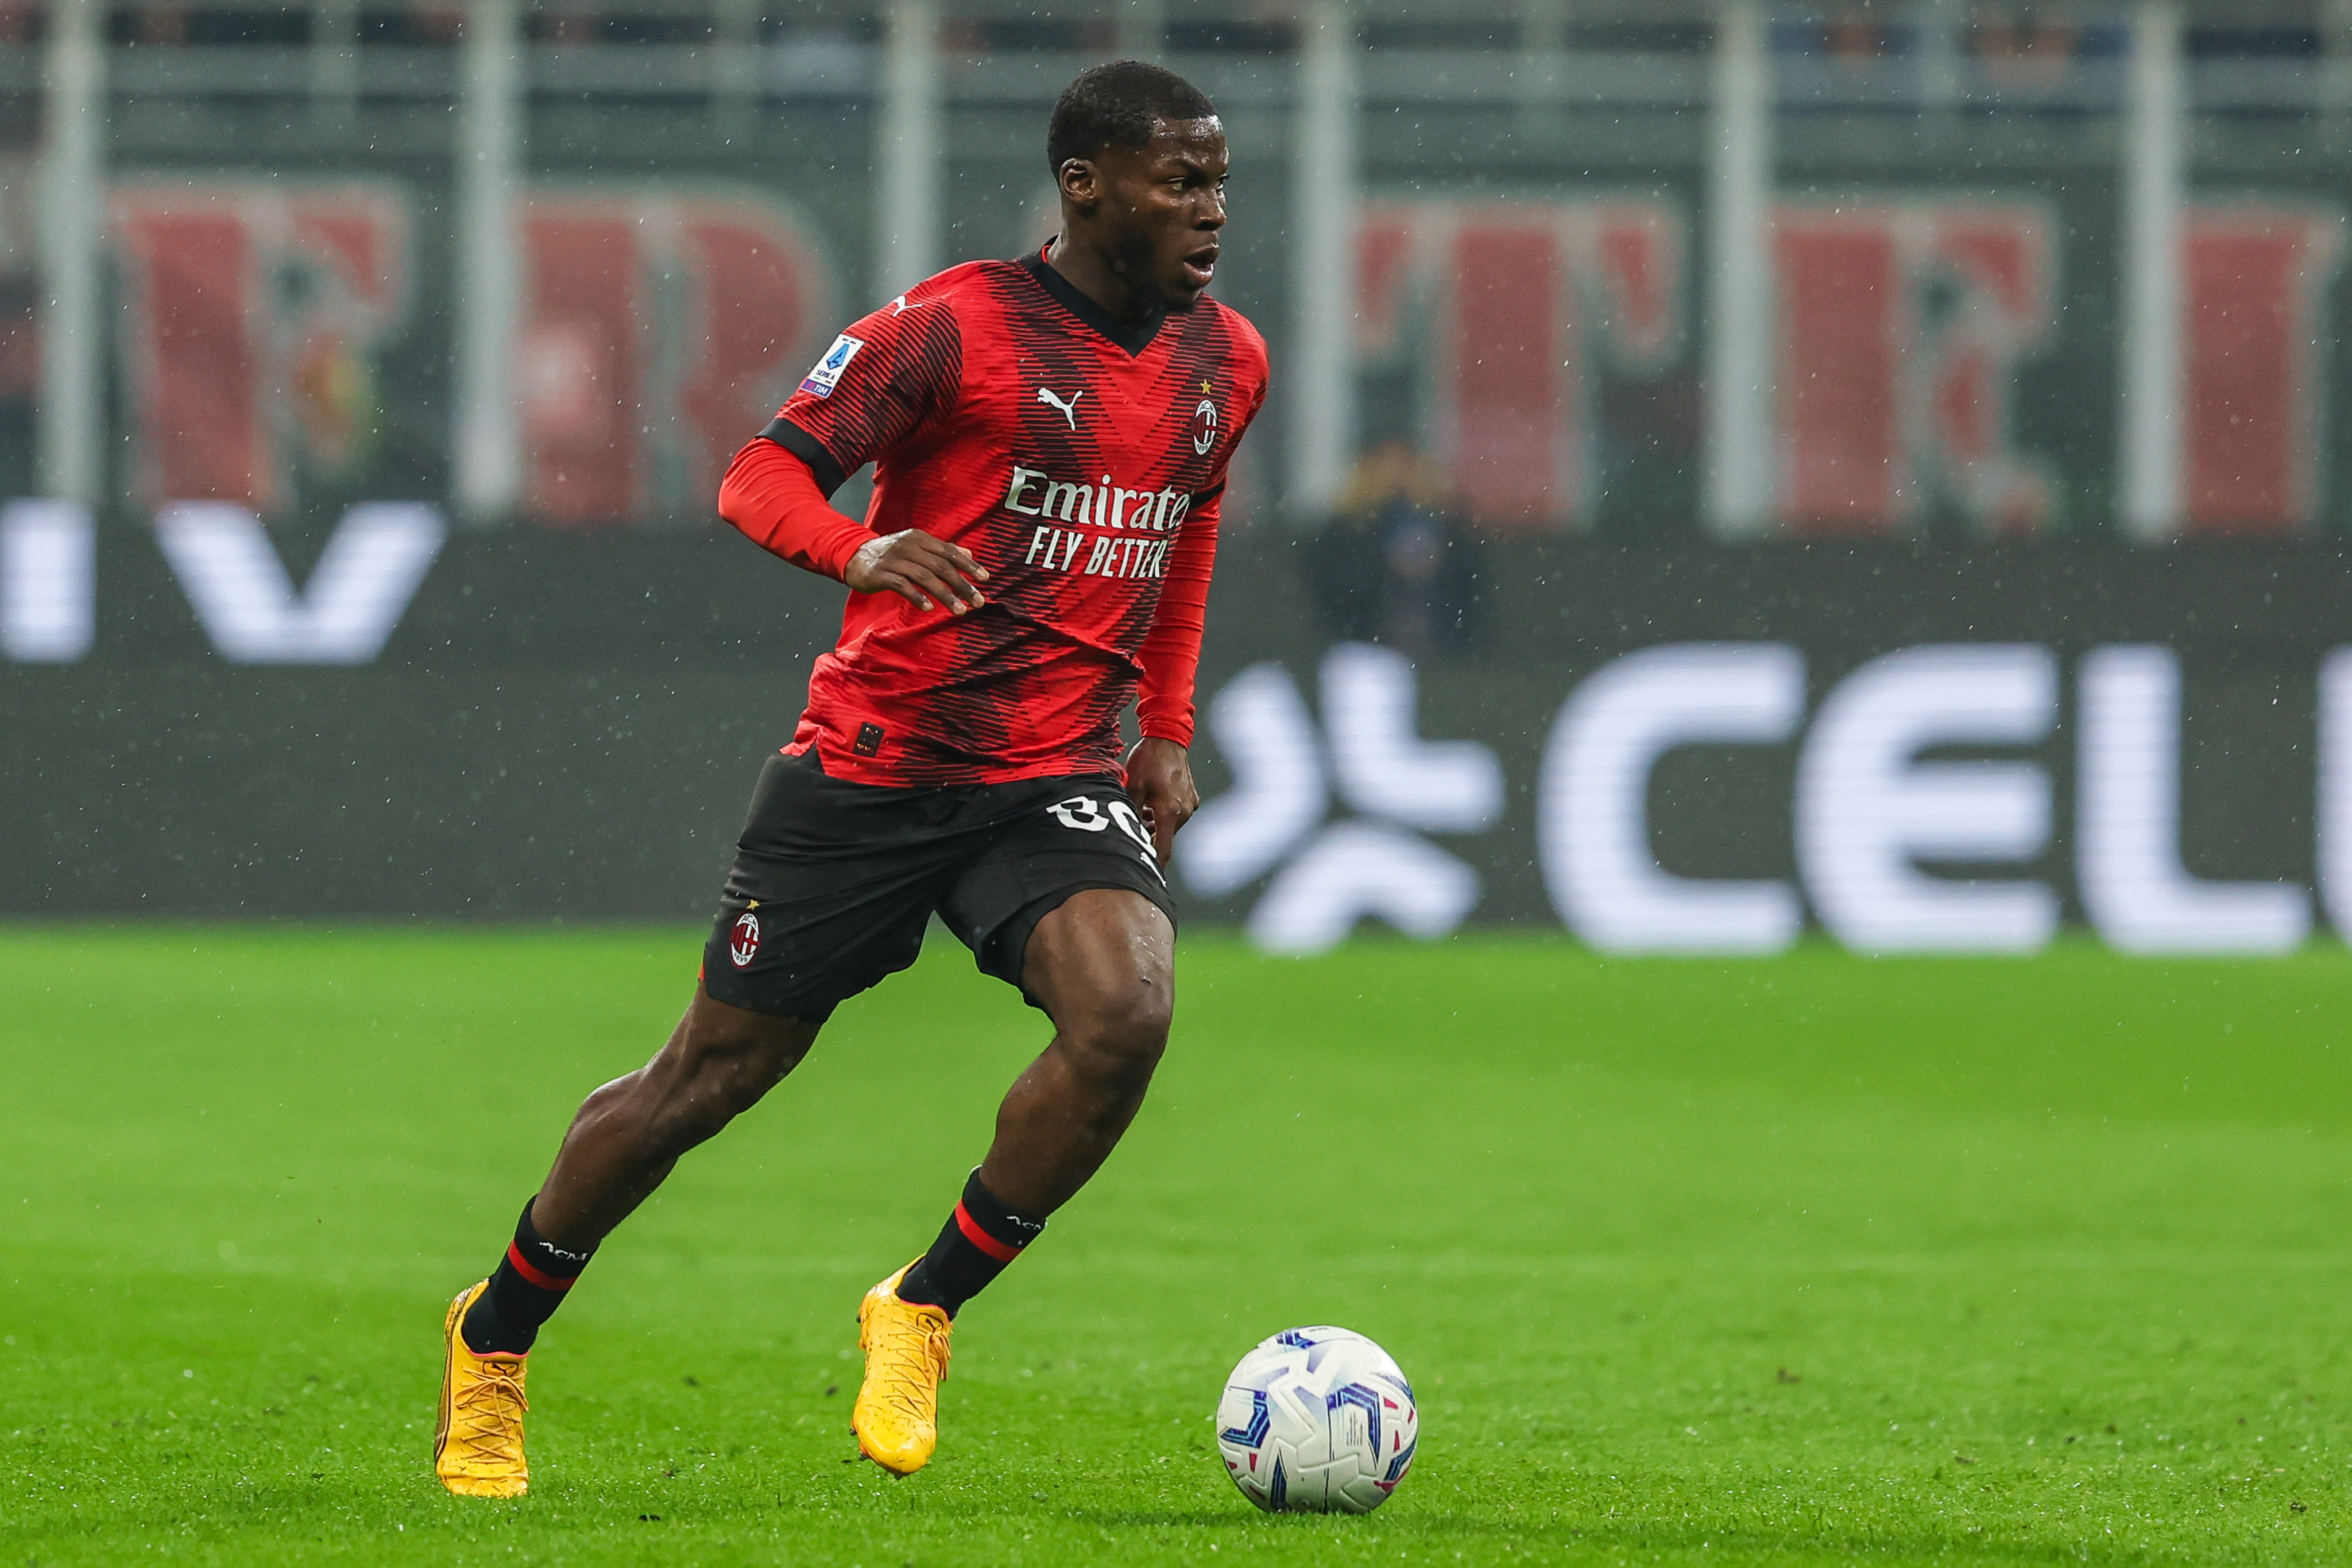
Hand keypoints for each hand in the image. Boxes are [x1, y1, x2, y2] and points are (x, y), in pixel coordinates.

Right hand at [845, 529, 989, 613]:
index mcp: (920, 539)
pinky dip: (917, 597)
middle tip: (978, 601)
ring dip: (945, 595)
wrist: (854, 557)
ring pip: (925, 577)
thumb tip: (969, 553)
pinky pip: (903, 586)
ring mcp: (894, 560)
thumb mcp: (916, 547)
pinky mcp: (881, 574)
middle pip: (941, 566)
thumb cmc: (891, 555)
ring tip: (959, 610)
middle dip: (962, 584)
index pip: (949, 552)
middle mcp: (909, 546)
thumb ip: (941, 550)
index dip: (968, 565)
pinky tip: (929, 608)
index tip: (985, 579)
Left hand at [1124, 737, 1198, 868]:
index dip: (1154, 865)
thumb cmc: (1148, 760)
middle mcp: (1184, 812)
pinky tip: (1152, 802)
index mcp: (1169, 812)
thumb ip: (1130, 813)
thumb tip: (1125, 835)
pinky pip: (1177, 814)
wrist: (1168, 738)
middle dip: (1148, 837)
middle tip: (1131, 830)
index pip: (1162, 849)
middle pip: (1164, 837)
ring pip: (1170, 825)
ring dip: (1155, 825)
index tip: (1147, 875)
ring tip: (1140, 810)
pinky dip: (1164, 814)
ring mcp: (1190, 805)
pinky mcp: (1193, 798)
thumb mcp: (1131, 787)